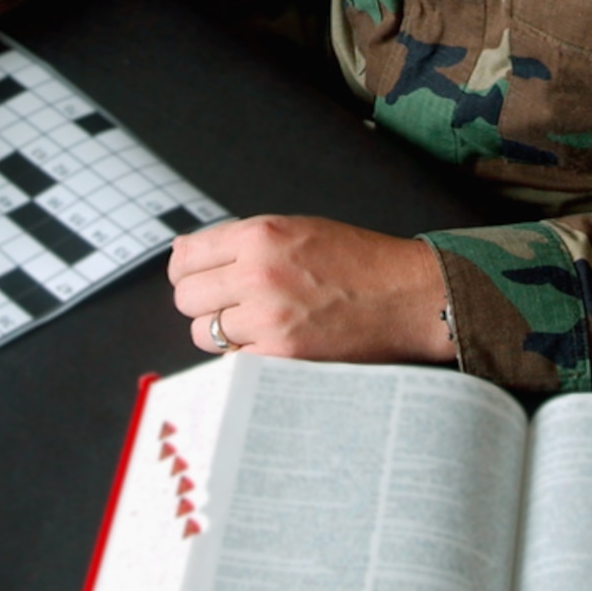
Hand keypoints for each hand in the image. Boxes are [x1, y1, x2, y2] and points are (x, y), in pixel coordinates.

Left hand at [169, 215, 453, 364]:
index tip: (194, 278)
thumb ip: (241, 241)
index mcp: (260, 235)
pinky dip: (243, 355)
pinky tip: (269, 342)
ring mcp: (268, 318)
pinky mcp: (281, 356)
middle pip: (187, 298)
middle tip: (227, 303)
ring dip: (220, 331)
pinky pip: (232, 360)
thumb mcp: (297, 230)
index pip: (187, 257)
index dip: (185, 271)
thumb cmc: (358, 261)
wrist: (408, 296)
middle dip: (202, 302)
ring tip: (251, 324)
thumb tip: (183, 253)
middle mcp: (258, 274)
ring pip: (203, 333)